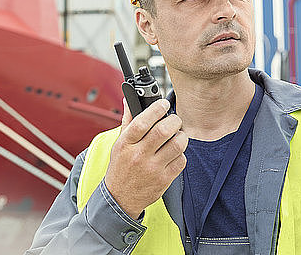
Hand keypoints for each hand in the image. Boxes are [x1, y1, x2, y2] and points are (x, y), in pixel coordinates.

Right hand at [104, 98, 187, 218]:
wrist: (120, 198)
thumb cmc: (120, 167)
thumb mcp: (119, 144)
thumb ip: (127, 121)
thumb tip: (129, 101)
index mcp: (125, 144)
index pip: (142, 122)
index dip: (156, 109)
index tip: (163, 103)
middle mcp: (138, 156)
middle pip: (163, 131)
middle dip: (174, 120)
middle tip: (174, 120)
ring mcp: (152, 169)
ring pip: (177, 145)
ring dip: (181, 136)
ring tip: (177, 135)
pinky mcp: (164, 180)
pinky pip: (181, 160)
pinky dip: (181, 153)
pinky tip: (175, 152)